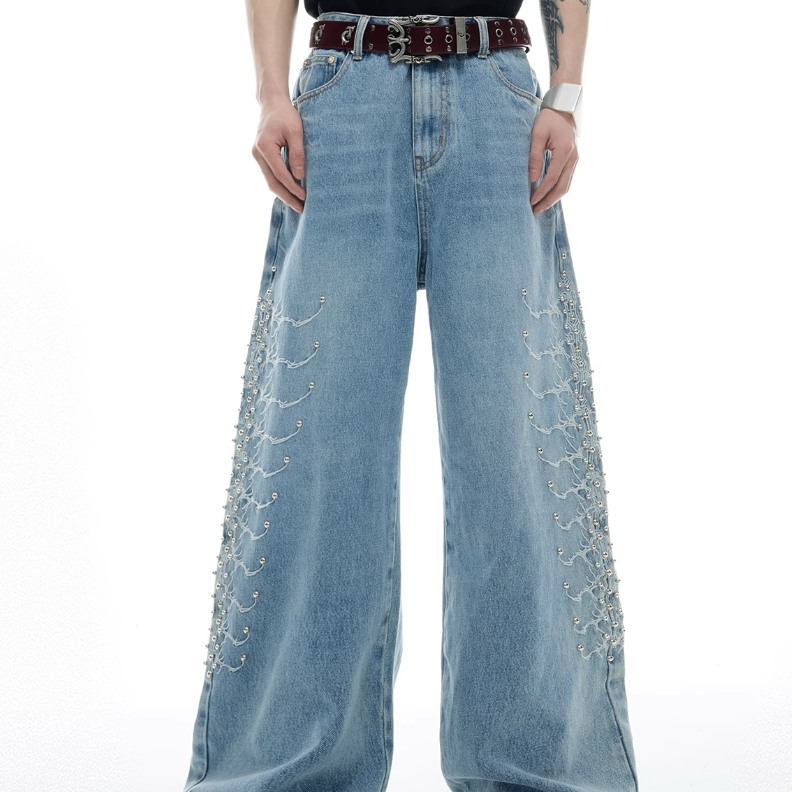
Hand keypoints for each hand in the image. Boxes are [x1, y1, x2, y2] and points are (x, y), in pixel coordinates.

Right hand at [252, 98, 305, 212]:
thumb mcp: (296, 131)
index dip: (293, 188)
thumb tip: (300, 177)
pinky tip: (290, 193)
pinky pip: (270, 175)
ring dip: (283, 194)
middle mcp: (257, 154)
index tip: (305, 197)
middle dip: (287, 197)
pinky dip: (280, 185)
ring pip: (270, 181)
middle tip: (301, 209)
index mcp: (265, 147)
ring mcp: (257, 156)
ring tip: (297, 204)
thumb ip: (298, 154)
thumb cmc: (286, 114)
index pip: (280, 174)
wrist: (272, 103)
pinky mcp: (261, 156)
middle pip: (272, 183)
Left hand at [528, 107, 578, 213]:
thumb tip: (531, 178)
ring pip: (567, 185)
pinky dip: (558, 190)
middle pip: (562, 187)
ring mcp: (576, 159)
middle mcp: (573, 158)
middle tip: (535, 211)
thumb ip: (534, 157)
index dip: (541, 193)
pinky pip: (567, 179)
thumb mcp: (537, 134)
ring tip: (541, 206)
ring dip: (554, 198)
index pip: (552, 179)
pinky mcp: (574, 160)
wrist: (565, 107)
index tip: (531, 202)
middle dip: (548, 201)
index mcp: (565, 152)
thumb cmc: (549, 118)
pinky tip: (548, 195)